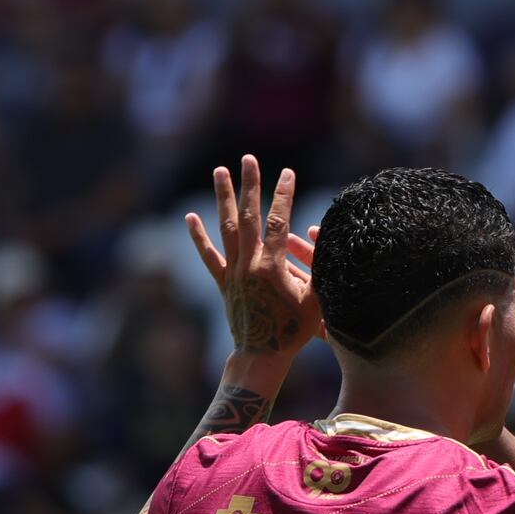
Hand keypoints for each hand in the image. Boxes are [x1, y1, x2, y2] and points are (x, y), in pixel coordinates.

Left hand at [186, 154, 323, 362]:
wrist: (262, 354)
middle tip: (248, 159)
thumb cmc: (295, 330)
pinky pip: (209, 255)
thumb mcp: (316, 300)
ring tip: (220, 171)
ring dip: (223, 198)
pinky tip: (190, 217)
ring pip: (226, 228)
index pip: (277, 222)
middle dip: (250, 185)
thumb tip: (324, 242)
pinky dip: (198, 236)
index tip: (287, 172)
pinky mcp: (223, 283)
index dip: (283, 195)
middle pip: (249, 216)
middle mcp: (248, 265)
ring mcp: (233, 272)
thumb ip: (319, 270)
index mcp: (272, 267)